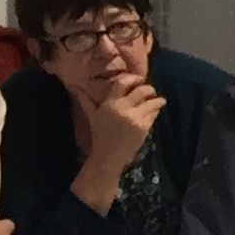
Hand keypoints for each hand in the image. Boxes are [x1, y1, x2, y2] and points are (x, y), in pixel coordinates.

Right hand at [72, 74, 164, 209]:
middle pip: (143, 90)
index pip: (122, 82)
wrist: (108, 156)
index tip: (138, 79)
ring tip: (158, 100)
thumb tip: (76, 87)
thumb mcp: (92, 116)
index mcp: (109, 104)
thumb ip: (86, 101)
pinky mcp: (144, 127)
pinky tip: (153, 112)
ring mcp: (135, 118)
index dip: (133, 78)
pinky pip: (154, 114)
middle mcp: (122, 108)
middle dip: (149, 89)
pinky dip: (155, 111)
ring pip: (153, 102)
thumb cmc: (100, 135)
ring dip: (157, 100)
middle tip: (150, 91)